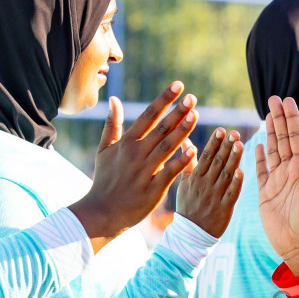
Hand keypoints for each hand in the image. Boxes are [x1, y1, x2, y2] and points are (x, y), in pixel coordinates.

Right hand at [70, 85, 198, 252]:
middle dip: (177, 112)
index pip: (148, 116)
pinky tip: (194, 150)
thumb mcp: (104, 150)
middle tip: (193, 98)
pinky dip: (181, 161)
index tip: (178, 86)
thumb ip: (112, 124)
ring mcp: (145, 171)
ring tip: (196, 115)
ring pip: (167, 147)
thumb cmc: (105, 179)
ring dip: (182, 131)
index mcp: (126, 143)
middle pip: (161, 128)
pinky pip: (170, 172)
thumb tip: (115, 99)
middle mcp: (136, 154)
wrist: (102, 211)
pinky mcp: (154, 189)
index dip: (164, 100)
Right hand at [176, 128, 243, 237]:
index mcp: (195, 178)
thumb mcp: (183, 183)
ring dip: (233, 159)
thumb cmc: (187, 205)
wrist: (190, 233)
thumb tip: (186, 141)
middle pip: (217, 163)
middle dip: (226, 147)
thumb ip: (187, 162)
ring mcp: (215, 197)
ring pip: (225, 175)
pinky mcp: (224, 209)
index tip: (221, 130)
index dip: (214, 143)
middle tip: (234, 133)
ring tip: (240, 144)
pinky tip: (242, 170)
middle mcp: (205, 185)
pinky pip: (231, 193)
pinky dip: (236, 183)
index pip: (206, 157)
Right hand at [255, 96, 298, 274]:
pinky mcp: (265, 193)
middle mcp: (290, 171)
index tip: (287, 100)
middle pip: (283, 139)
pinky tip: (257, 144)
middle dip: (279, 118)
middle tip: (274, 98)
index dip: (291, 118)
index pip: (296, 137)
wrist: (297, 244)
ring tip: (267, 114)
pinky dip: (258, 157)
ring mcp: (277, 181)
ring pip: (272, 150)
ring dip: (269, 132)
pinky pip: (260, 170)